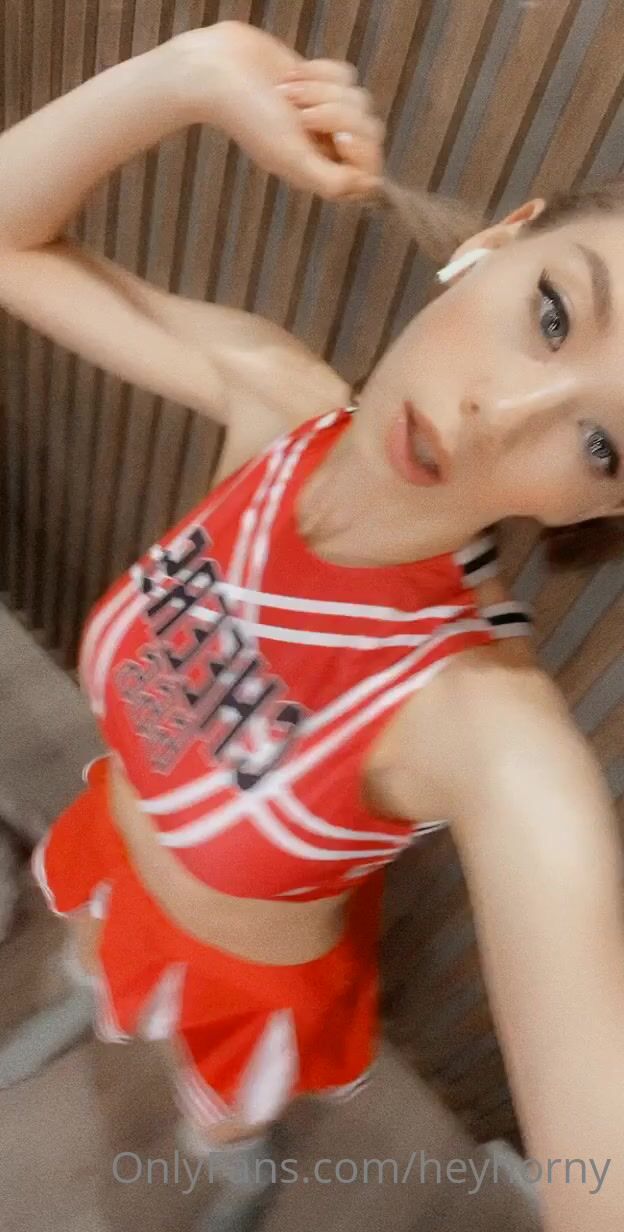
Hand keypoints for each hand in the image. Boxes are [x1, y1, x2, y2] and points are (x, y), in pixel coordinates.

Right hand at [171, 22, 383, 199]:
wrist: (222, 69)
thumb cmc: (251, 117)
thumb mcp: (293, 158)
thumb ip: (331, 181)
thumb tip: (367, 186)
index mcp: (320, 170)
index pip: (369, 172)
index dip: (363, 153)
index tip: (340, 139)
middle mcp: (326, 145)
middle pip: (370, 133)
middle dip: (339, 116)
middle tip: (304, 115)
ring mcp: (327, 112)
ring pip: (360, 100)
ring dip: (322, 91)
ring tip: (290, 94)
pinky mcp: (324, 81)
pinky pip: (347, 74)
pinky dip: (320, 71)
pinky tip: (293, 77)